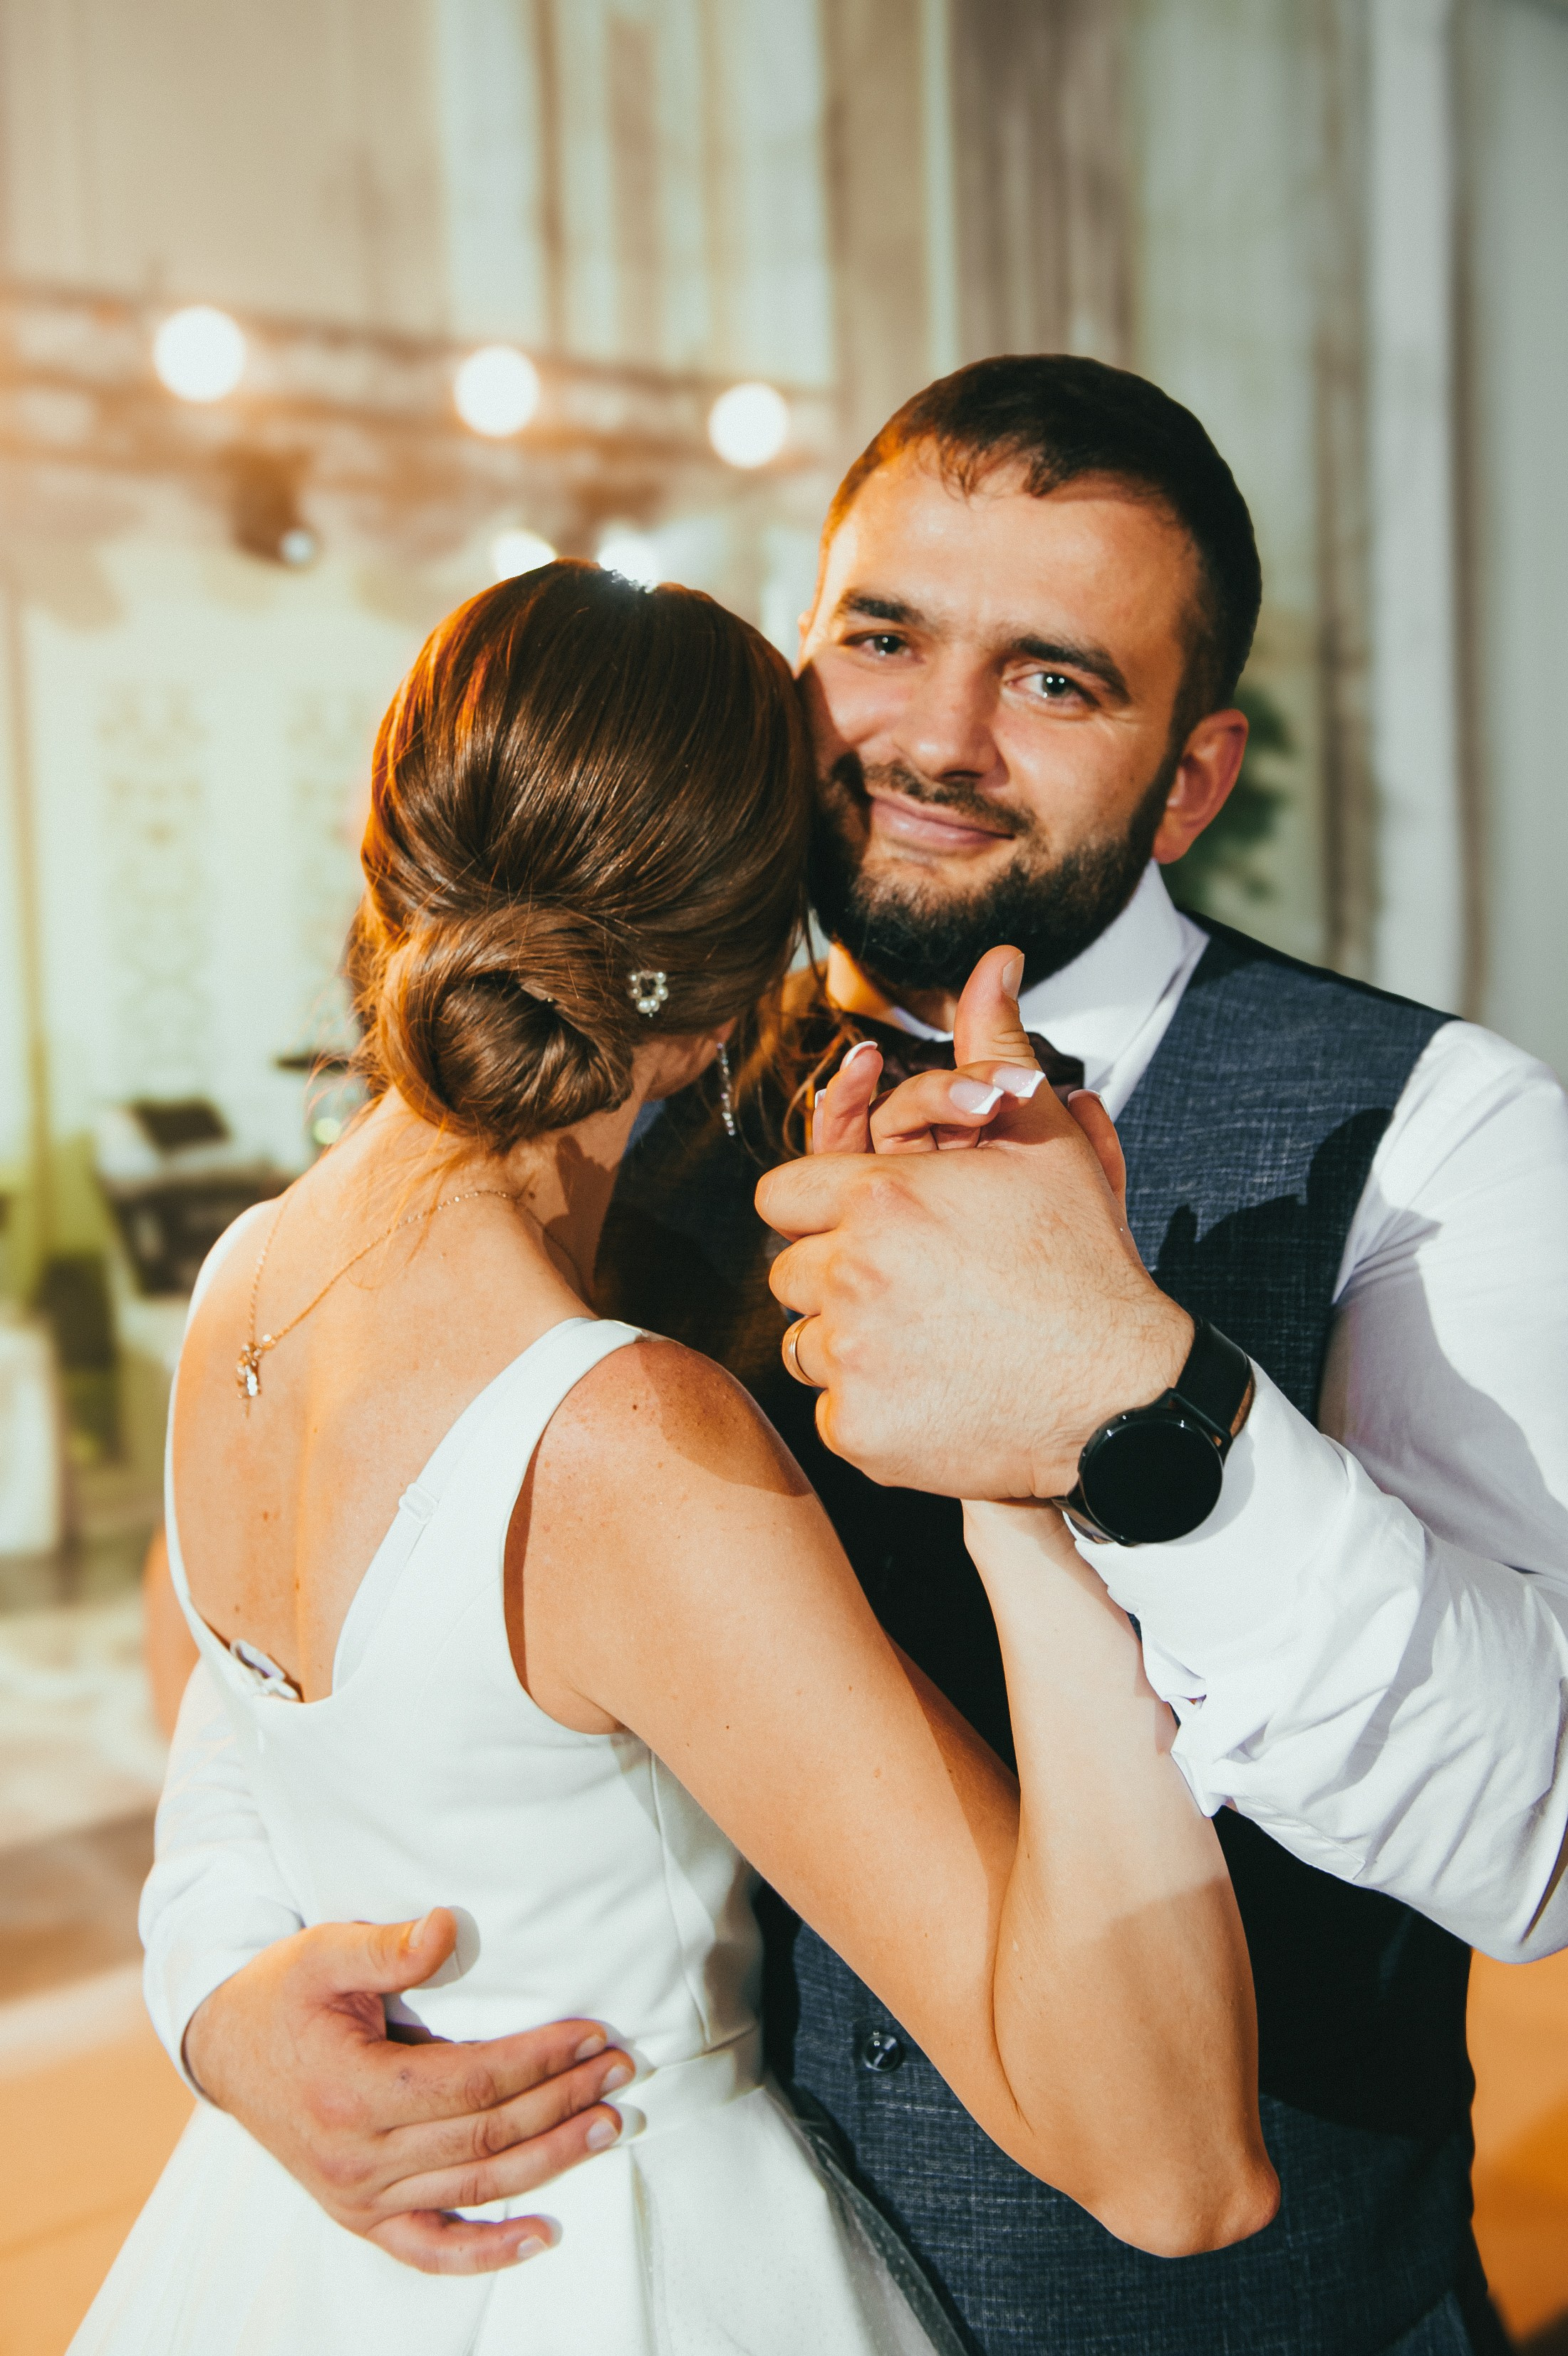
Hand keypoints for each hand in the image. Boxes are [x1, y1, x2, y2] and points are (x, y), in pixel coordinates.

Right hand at [183, 1908, 632, 2274]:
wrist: (226, 2049)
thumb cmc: (282, 1993)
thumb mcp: (322, 1951)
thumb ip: (387, 1945)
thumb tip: (446, 1925)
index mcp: (353, 2092)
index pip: (471, 2082)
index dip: (538, 2059)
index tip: (592, 2034)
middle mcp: (358, 2158)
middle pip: (484, 2137)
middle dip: (561, 2103)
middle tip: (621, 2072)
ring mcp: (358, 2197)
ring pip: (473, 2189)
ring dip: (549, 2161)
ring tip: (608, 2126)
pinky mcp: (360, 2216)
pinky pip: (429, 2249)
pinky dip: (487, 2252)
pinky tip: (542, 2234)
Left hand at [760, 947, 1191, 1497]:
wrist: (1121, 1399)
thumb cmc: (1084, 1262)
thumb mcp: (1044, 1143)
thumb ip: (996, 1050)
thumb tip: (995, 962)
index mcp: (884, 1198)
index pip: (784, 1193)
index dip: (826, 1207)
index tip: (873, 1225)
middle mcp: (854, 1273)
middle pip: (790, 1270)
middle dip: (837, 1273)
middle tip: (909, 1285)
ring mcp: (852, 1358)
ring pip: (802, 1341)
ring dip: (846, 1338)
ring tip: (923, 1336)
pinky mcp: (859, 1432)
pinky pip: (829, 1409)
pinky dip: (869, 1405)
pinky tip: (931, 1391)